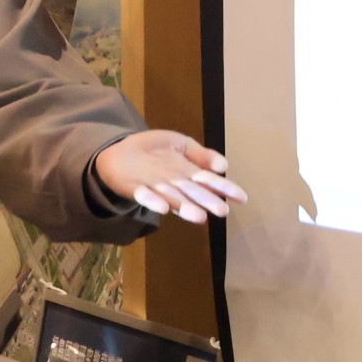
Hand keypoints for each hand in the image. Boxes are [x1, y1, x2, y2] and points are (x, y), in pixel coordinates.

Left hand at [95, 132, 246, 225]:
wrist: (120, 152)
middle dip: (206, 201)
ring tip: (198, 216)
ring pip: (172, 198)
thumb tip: (224, 166)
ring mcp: (155, 188)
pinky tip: (162, 207)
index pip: (209, 181)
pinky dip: (152, 201)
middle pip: (192, 193)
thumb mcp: (180, 145)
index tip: (241, 198)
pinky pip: (143, 196)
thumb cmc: (155, 151)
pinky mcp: (135, 190)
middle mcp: (174, 184)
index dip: (224, 188)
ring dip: (184, 207)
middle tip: (222, 211)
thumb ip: (201, 154)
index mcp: (187, 174)